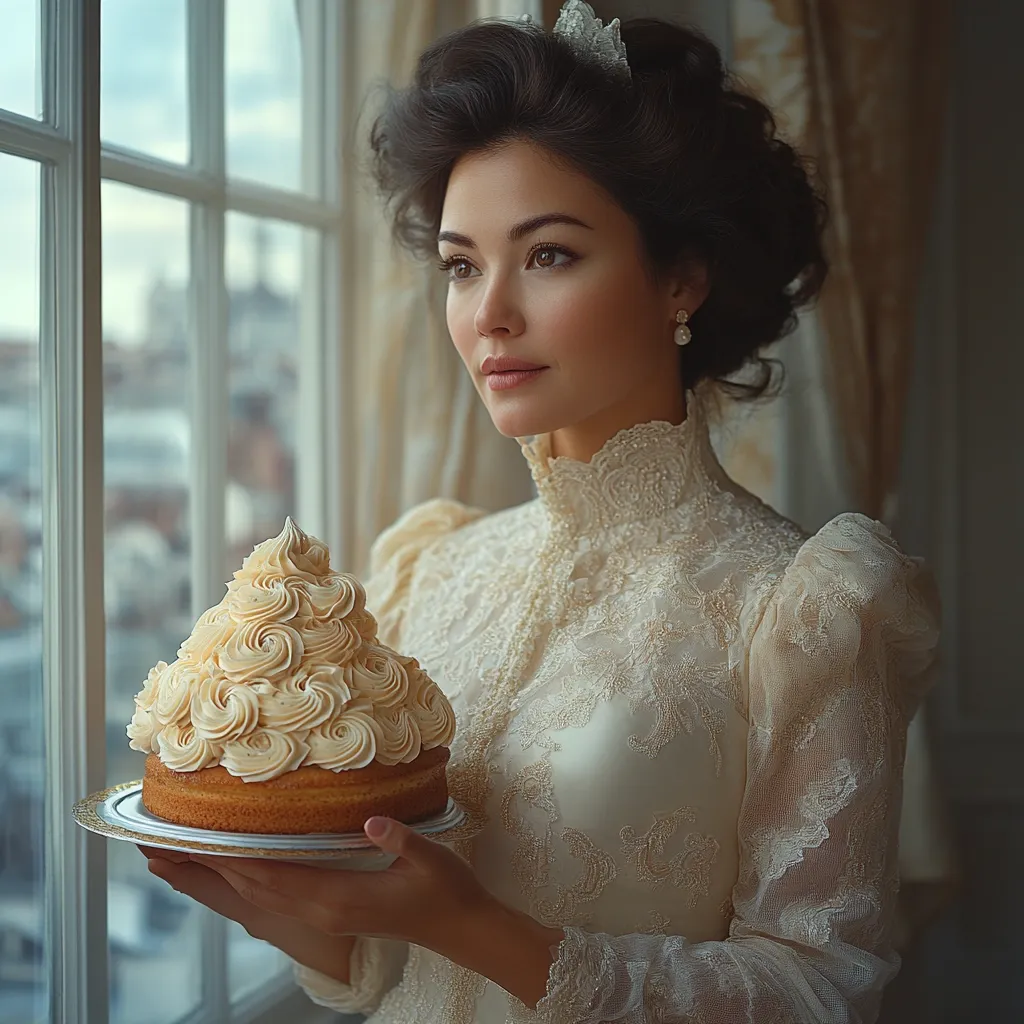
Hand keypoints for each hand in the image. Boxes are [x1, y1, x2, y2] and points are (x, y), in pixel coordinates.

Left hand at [179, 816, 497, 954]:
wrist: (460, 928)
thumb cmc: (446, 890)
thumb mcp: (429, 857)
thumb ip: (399, 839)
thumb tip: (371, 821)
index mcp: (337, 898)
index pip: (272, 876)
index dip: (232, 856)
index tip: (195, 838)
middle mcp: (321, 909)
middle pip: (253, 887)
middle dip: (209, 865)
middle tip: (166, 842)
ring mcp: (324, 913)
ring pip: (260, 894)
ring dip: (221, 874)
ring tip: (183, 854)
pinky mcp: (330, 911)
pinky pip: (276, 896)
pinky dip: (248, 878)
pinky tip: (237, 864)